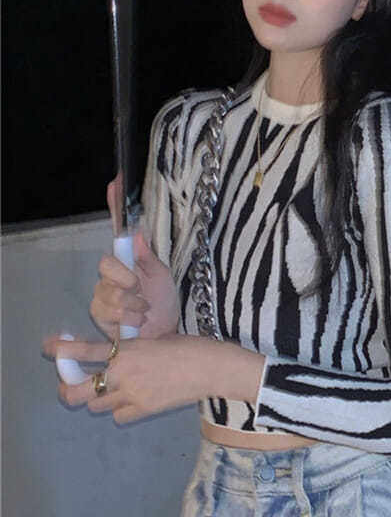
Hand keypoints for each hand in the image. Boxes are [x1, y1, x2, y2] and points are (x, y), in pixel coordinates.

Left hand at [43, 335, 210, 423]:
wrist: (212, 368)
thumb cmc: (190, 346)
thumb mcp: (158, 339)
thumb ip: (134, 349)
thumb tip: (119, 355)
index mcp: (128, 348)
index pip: (86, 351)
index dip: (63, 351)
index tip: (50, 347)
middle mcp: (124, 372)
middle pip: (79, 389)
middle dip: (70, 388)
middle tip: (72, 385)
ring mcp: (132, 393)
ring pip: (97, 403)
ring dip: (99, 397)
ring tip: (111, 390)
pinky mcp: (143, 409)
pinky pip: (118, 414)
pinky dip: (120, 409)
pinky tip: (131, 401)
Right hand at [91, 179, 177, 338]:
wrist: (163, 334)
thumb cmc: (164, 303)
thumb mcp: (161, 277)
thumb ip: (147, 256)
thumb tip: (136, 231)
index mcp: (130, 259)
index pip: (118, 228)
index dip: (115, 205)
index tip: (116, 182)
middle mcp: (113, 273)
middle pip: (106, 264)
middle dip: (126, 279)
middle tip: (141, 290)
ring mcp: (104, 292)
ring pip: (107, 289)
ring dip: (132, 302)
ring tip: (144, 310)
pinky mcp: (100, 313)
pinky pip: (107, 308)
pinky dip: (127, 316)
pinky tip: (136, 321)